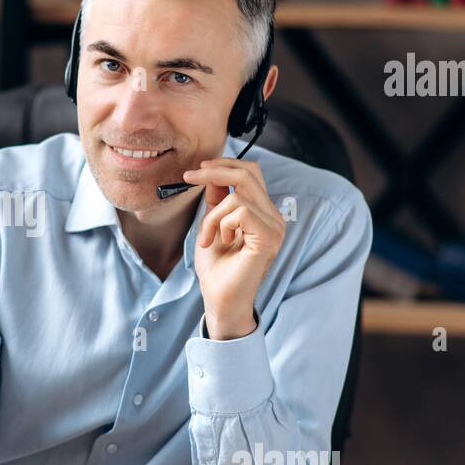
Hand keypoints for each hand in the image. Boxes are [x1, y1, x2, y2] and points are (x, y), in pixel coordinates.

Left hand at [181, 158, 284, 337]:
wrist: (219, 299)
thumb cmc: (217, 268)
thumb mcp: (211, 224)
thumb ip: (216, 199)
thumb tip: (212, 173)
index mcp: (262, 212)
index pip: (251, 172)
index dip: (223, 165)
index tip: (195, 170)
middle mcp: (274, 217)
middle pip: (248, 173)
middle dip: (214, 171)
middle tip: (189, 177)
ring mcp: (275, 227)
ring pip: (238, 195)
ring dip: (212, 215)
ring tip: (208, 238)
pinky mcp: (268, 237)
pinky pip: (239, 211)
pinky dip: (219, 224)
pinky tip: (220, 242)